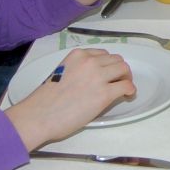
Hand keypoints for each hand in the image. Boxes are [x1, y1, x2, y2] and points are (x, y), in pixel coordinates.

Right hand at [4, 46, 136, 149]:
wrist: (39, 115)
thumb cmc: (45, 100)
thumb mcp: (61, 73)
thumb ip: (78, 71)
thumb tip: (90, 79)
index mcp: (78, 55)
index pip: (102, 54)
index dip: (108, 64)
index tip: (108, 73)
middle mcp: (90, 61)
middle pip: (116, 60)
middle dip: (119, 70)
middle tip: (119, 81)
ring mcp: (98, 76)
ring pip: (124, 69)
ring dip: (126, 77)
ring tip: (124, 88)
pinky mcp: (104, 93)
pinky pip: (126, 86)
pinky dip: (130, 89)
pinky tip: (128, 95)